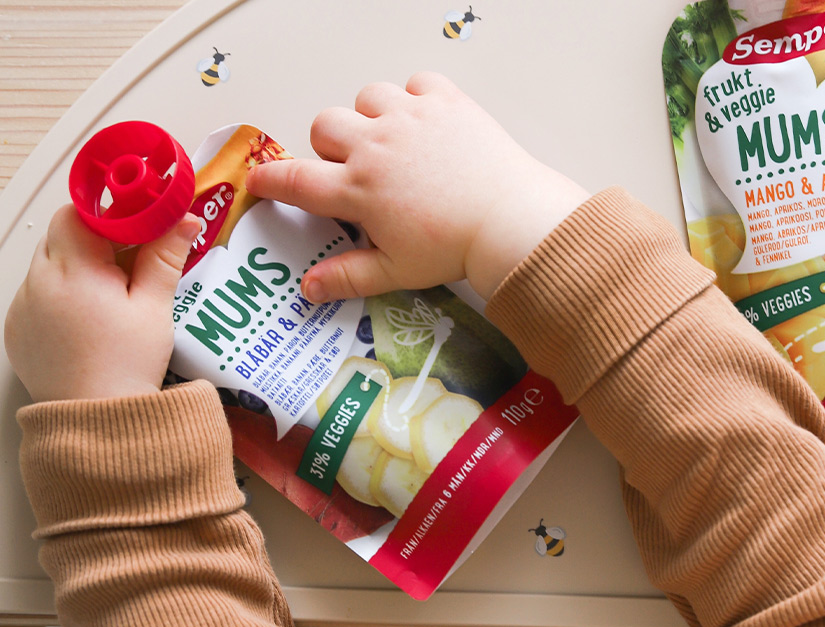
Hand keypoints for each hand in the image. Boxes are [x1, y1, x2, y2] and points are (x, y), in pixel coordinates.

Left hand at [5, 205, 199, 402]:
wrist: (99, 420)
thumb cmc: (129, 366)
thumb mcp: (155, 309)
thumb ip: (165, 257)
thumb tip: (183, 218)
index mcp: (76, 271)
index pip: (80, 213)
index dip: (109, 215)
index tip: (136, 225)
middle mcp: (39, 282)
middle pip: (62, 237)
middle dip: (95, 241)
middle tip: (130, 264)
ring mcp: (22, 305)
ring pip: (49, 265)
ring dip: (77, 270)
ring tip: (110, 301)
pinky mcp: (15, 328)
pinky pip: (37, 296)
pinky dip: (60, 299)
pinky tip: (87, 323)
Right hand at [244, 72, 588, 301]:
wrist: (508, 221)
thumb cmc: (454, 248)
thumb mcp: (395, 271)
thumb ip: (348, 276)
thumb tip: (309, 288)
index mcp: (359, 189)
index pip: (296, 179)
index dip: (271, 179)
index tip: (260, 180)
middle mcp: (376, 146)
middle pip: (324, 126)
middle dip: (330, 146)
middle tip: (354, 170)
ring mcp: (409, 117)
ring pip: (366, 98)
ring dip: (370, 118)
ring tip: (392, 144)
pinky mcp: (443, 100)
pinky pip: (415, 84)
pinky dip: (415, 100)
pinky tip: (426, 126)